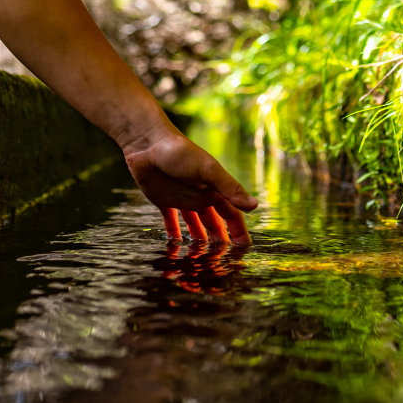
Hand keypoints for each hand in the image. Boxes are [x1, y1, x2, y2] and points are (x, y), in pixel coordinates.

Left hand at [121, 125, 257, 244]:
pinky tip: (176, 245)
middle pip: (214, 222)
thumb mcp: (207, 170)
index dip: (239, 231)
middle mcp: (200, 196)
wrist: (147, 142)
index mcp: (214, 189)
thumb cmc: (179, 152)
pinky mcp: (163, 200)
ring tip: (201, 257)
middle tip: (223, 260)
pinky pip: (171, 221)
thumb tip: (254, 206)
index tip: (245, 249)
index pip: (231, 214)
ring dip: (199, 239)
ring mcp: (182, 199)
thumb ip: (229, 188)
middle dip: (220, 240)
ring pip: (195, 224)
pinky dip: (174, 234)